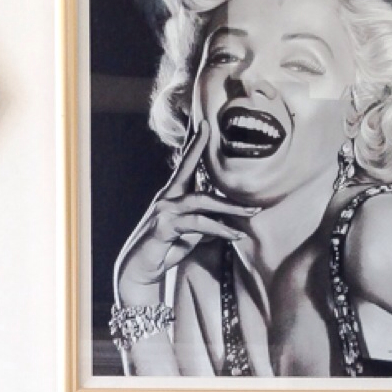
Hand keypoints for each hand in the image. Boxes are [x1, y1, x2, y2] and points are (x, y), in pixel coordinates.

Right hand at [113, 123, 259, 303]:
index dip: (193, 142)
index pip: (184, 163)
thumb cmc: (165, 249)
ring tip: (252, 211)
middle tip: (212, 127)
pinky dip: (219, 229)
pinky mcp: (163, 227)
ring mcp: (164, 211)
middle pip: (187, 167)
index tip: (204, 122)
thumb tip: (228, 219)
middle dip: (200, 147)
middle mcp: (167, 197)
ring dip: (229, 206)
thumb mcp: (190, 233)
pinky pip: (197, 224)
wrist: (140, 269)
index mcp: (173, 194)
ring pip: (200, 200)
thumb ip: (206, 221)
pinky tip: (235, 234)